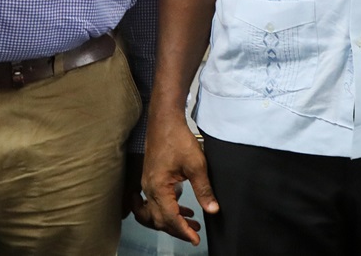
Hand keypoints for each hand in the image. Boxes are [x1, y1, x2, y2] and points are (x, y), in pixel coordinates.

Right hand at [140, 105, 215, 244]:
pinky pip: (156, 203)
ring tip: (192, 224)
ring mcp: (148, 185)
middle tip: (195, 234)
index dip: (182, 231)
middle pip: (160, 220)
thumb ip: (204, 189)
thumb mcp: (196, 165)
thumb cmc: (178, 139)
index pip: (169, 218)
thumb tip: (212, 210)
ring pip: (156, 213)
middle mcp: (149, 190)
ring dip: (172, 222)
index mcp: (158, 188)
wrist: (164, 121)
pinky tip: (185, 209)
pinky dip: (169, 210)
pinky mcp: (152, 180)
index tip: (195, 239)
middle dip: (177, 229)